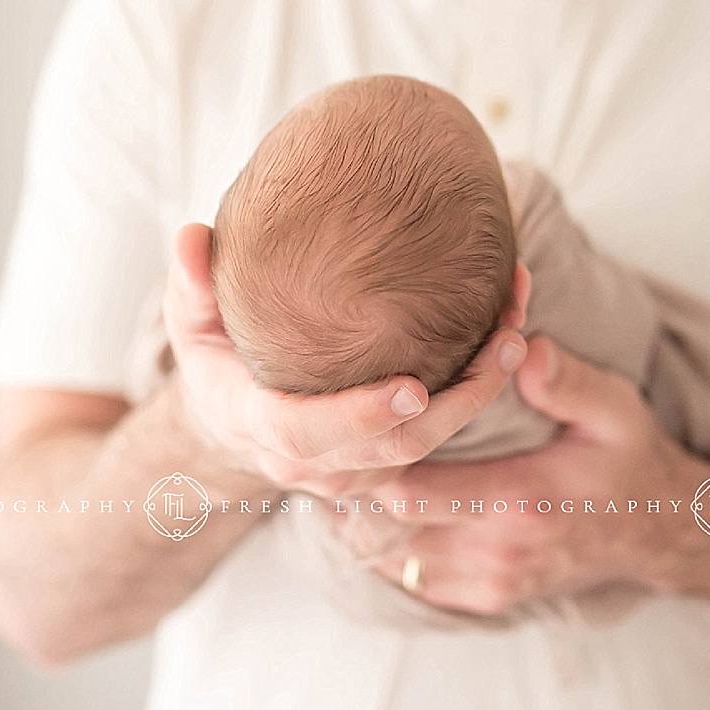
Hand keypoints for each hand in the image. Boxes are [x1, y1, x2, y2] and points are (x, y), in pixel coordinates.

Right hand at [164, 222, 526, 488]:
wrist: (232, 419)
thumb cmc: (215, 359)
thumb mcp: (189, 320)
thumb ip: (191, 283)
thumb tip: (192, 236)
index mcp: (261, 426)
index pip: (310, 433)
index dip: (362, 416)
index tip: (412, 388)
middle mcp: (315, 464)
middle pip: (396, 447)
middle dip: (458, 403)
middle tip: (504, 344)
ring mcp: (356, 472)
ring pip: (430, 446)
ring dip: (482, 393)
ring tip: (519, 329)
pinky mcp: (388, 466)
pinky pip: (441, 439)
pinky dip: (478, 393)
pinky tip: (510, 336)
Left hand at [371, 335, 702, 614]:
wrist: (662, 529)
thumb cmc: (627, 456)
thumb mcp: (613, 407)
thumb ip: (567, 380)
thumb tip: (524, 347)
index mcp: (522, 501)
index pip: (410, 494)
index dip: (371, 464)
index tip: (355, 427)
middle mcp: (500, 552)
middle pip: (387, 531)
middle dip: (356, 492)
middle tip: (337, 448)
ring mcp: (494, 583)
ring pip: (393, 561)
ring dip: (366, 522)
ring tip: (350, 475)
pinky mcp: (490, 598)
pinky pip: (417, 581)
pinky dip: (392, 550)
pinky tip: (381, 512)